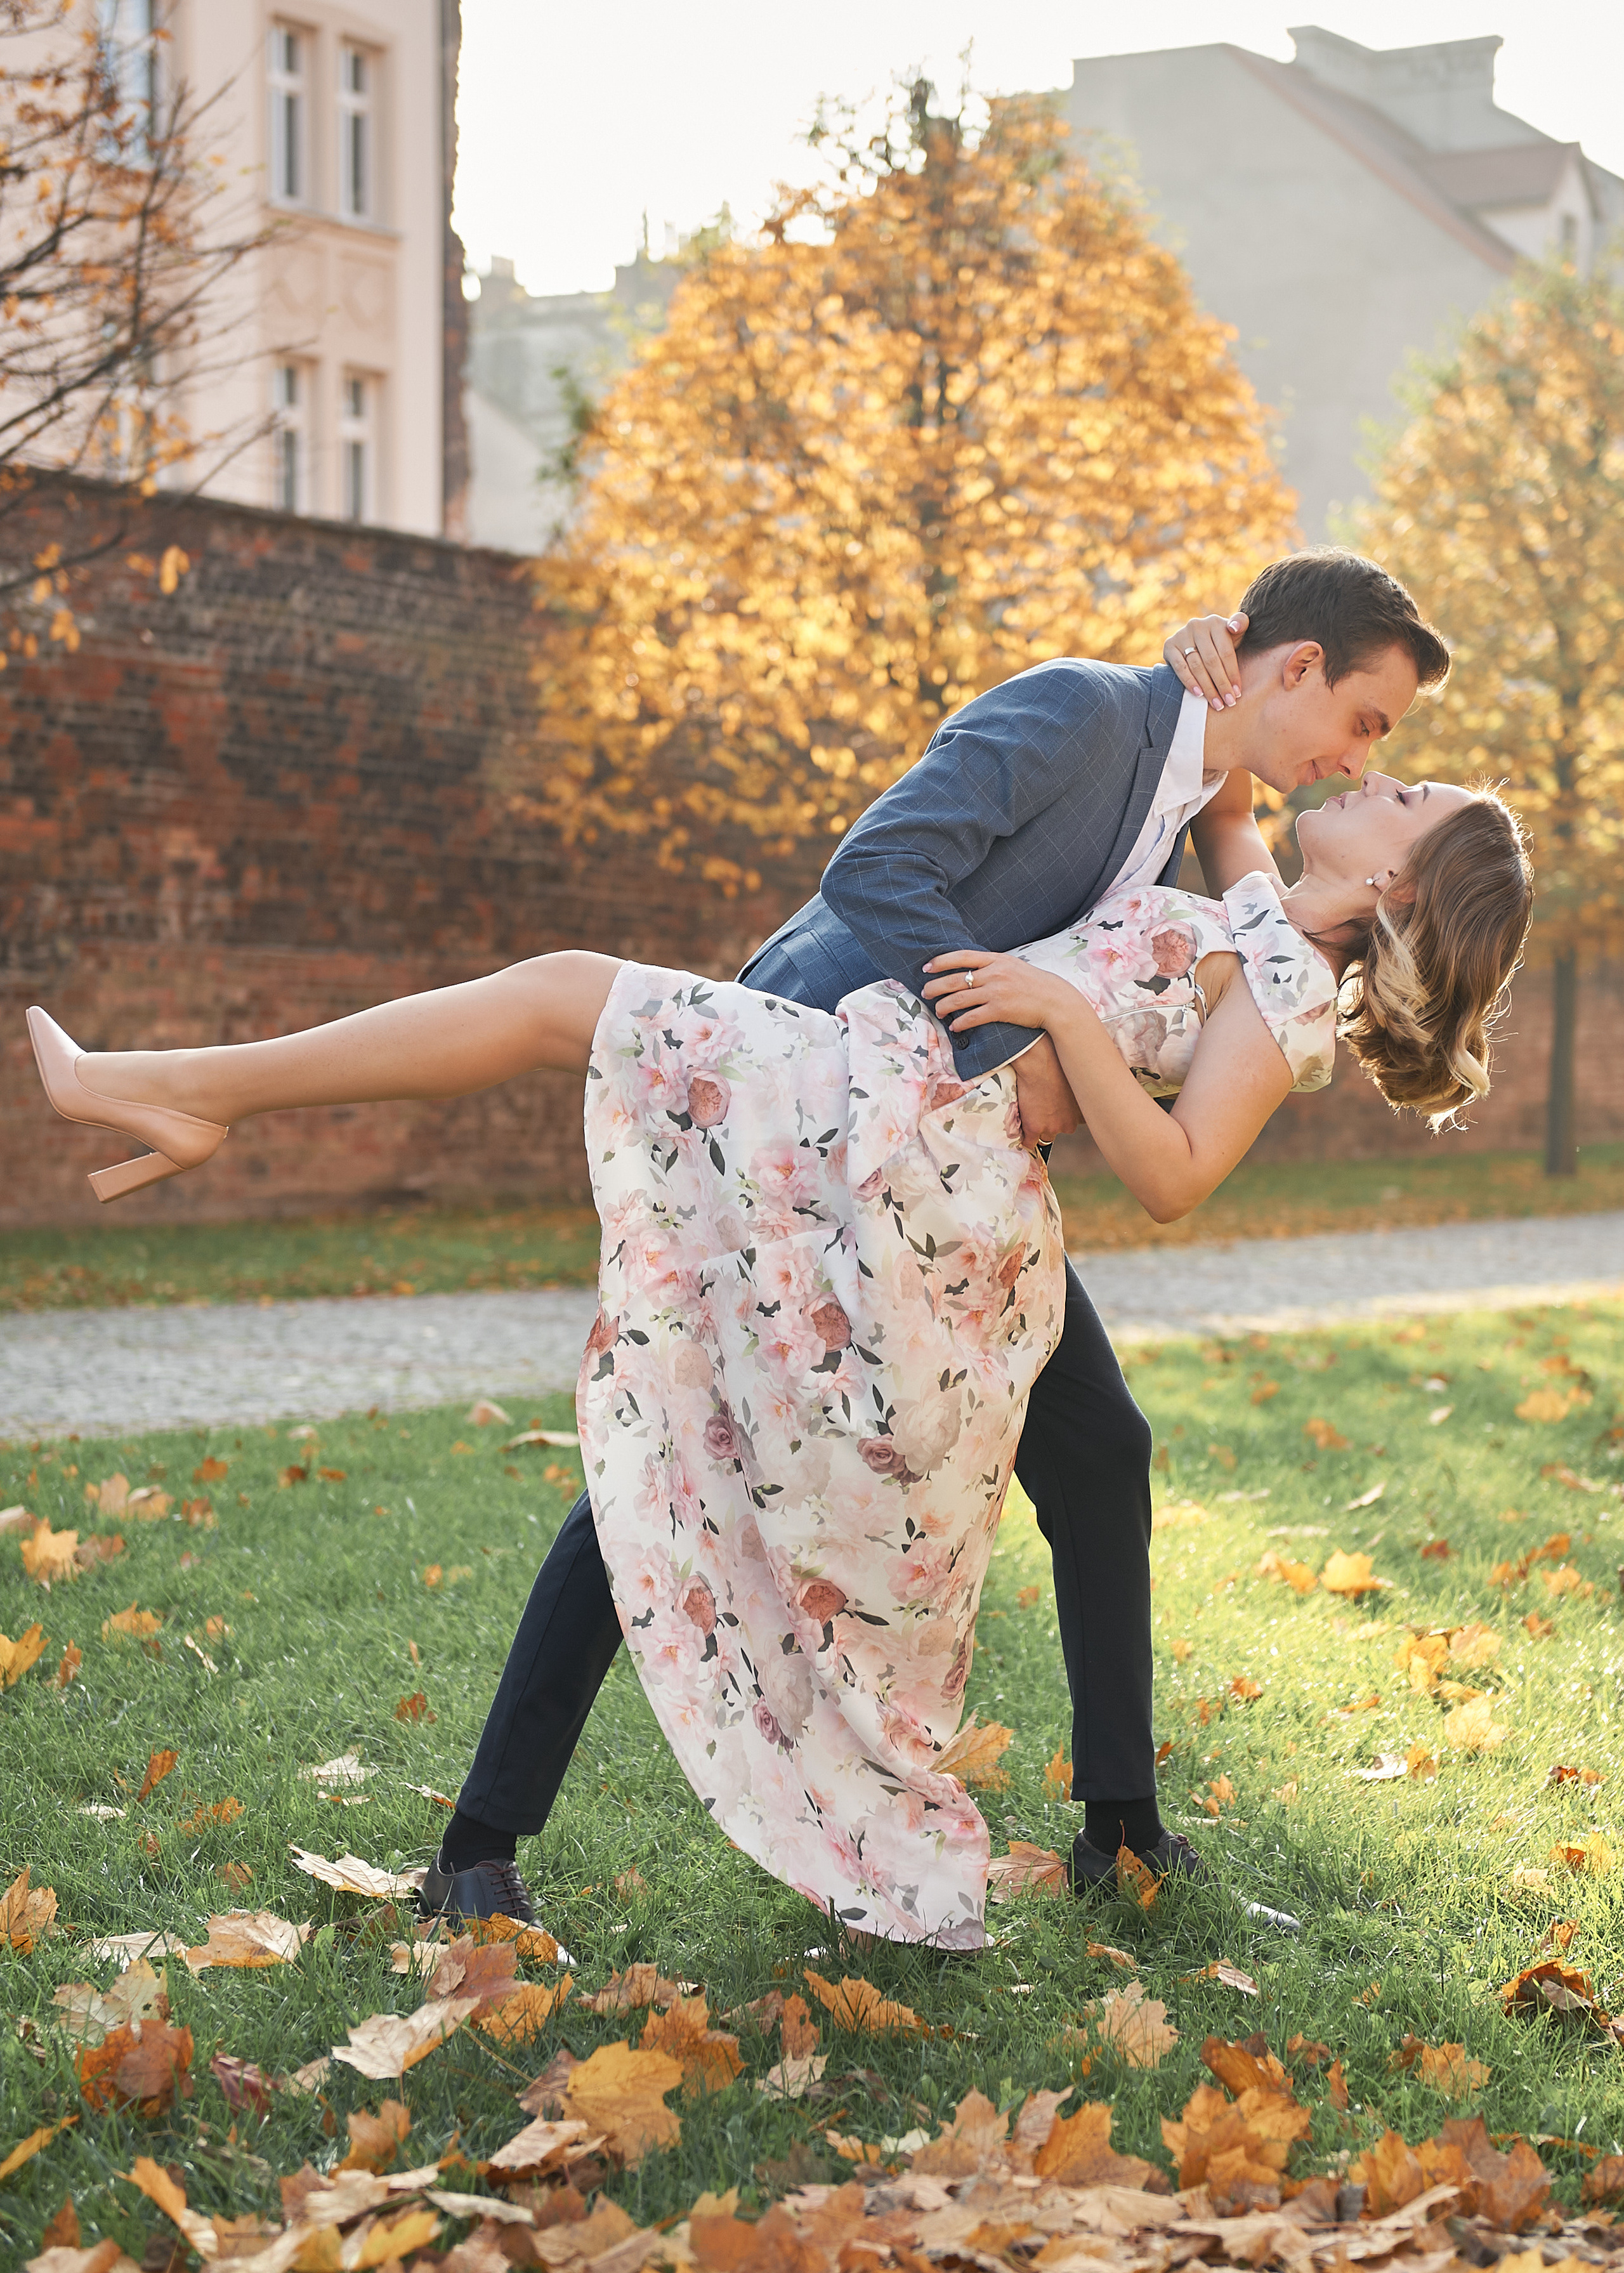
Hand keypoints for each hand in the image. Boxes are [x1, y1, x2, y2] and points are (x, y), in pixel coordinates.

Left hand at [921, 947, 1067, 1034]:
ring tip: (937, 1010)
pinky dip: (960, 1023)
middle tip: (925, 992)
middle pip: (954, 979)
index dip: (940, 961)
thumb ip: (993, 965)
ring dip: (944, 1006)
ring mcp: (996, 992)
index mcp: (996, 959)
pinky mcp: (1000, 1010)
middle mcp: (994, 973)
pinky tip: (955, 1026)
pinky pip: (972, 1017)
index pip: (961, 956)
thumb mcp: (1013, 965)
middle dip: (935, 986)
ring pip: (959, 999)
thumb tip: (971, 967)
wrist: (1055, 1000)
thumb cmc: (1034, 984)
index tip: (926, 967)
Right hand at [1011, 1034, 1080, 1144]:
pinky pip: (1029, 1143)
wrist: (1040, 1063)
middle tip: (1042, 1108)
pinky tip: (1022, 1130)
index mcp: (1081, 1112)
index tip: (1059, 1109)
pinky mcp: (1035, 1129)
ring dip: (1039, 1129)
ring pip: (1045, 1137)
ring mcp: (1052, 1127)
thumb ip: (1075, 1092)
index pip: (1076, 1122)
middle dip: (1052, 1122)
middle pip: (1060, 1128)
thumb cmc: (1057, 1063)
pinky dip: (1025, 1138)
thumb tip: (1070, 1093)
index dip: (1065, 1114)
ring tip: (1030, 1114)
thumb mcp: (1075, 1078)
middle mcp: (1070, 1123)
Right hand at [1164, 610, 1247, 709]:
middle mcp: (1197, 625)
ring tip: (1216, 703)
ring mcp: (1182, 635)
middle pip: (1211, 660)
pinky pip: (1180, 667)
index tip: (1238, 692)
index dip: (1232, 673)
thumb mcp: (1234, 633)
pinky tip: (1198, 694)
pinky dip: (1189, 682)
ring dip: (1207, 687)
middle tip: (1228, 701)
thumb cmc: (1220, 642)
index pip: (1226, 652)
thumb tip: (1234, 627)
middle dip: (1221, 684)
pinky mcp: (1169, 645)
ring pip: (1197, 666)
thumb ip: (1241, 624)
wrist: (1195, 643)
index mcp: (1216, 622)